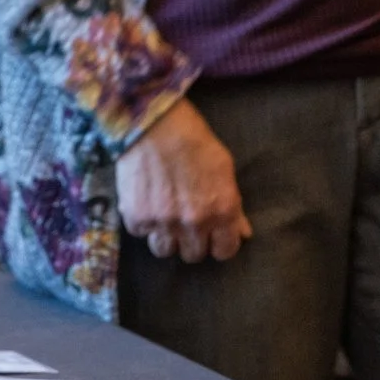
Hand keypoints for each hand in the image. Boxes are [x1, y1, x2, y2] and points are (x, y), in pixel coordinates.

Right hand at [115, 99, 250, 262]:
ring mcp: (163, 223)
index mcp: (222, 210)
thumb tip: (242, 232)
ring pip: (165, 251)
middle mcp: (194, 223)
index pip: (225, 251)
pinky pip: (141, 234)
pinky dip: (144, 223)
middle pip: (194, 255)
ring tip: (166, 217)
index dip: (220, 243)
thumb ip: (234, 205)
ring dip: (167, 237)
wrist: (155, 124)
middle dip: (193, 241)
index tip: (214, 235)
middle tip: (188, 223)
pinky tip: (147, 203)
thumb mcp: (224, 167)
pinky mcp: (136, 217)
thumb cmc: (194, 140)